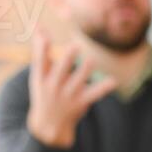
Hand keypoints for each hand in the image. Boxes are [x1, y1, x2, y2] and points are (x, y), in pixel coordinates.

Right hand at [26, 29, 118, 147]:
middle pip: (61, 69)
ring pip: (79, 80)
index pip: (40, 60)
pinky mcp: (81, 102)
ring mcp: (68, 95)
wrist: (48, 125)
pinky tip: (113, 81)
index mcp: (41, 77)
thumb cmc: (44, 91)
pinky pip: (94, 94)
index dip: (42, 48)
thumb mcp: (39, 73)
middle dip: (68, 58)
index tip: (44, 35)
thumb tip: (39, 26)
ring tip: (90, 60)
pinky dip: (103, 87)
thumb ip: (40, 49)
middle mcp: (54, 85)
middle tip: (76, 46)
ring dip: (85, 69)